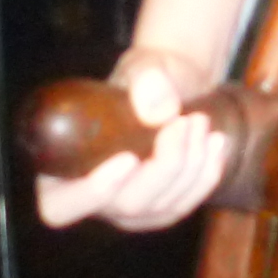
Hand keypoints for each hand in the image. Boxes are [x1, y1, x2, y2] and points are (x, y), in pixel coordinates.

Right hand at [34, 45, 228, 230]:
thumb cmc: (144, 79)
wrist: (173, 88)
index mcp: (62, 172)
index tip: (127, 158)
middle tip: (183, 123)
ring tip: (200, 122)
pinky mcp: (162, 209)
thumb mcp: (142, 67)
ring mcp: (130, 211)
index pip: (61, 207)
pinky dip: (205, 174)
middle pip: (127, 206)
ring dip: (189, 166)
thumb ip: (146, 80)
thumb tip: (159, 109)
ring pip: (162, 207)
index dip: (91, 193)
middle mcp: (94, 203)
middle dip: (163, 165)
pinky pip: (185, 204)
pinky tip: (216, 143)